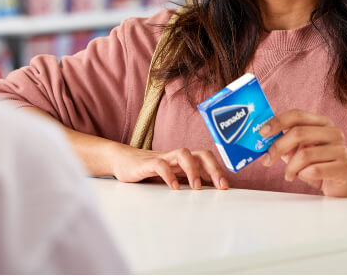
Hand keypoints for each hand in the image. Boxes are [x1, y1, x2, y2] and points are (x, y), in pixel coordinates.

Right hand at [110, 146, 228, 190]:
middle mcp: (175, 157)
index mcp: (183, 161)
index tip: (226, 187)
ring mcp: (162, 157)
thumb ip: (184, 180)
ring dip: (193, 170)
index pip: (206, 159)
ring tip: (196, 187)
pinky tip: (174, 188)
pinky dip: (169, 175)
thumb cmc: (147, 170)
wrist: (121, 160)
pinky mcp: (147, 163)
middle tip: (220, 186)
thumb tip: (205, 193)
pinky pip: (160, 164)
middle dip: (213, 169)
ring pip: (183, 154)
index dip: (218, 170)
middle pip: (201, 154)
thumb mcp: (170, 176)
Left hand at [259, 109, 346, 198]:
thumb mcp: (298, 151)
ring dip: (290, 168)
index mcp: (322, 123)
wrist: (341, 188)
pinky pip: (314, 170)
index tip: (262, 133)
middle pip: (298, 133)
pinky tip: (304, 177)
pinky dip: (303, 175)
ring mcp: (341, 149)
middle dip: (278, 147)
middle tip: (267, 160)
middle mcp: (334, 132)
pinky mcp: (344, 167)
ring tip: (289, 175)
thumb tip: (262, 138)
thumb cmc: (317, 166)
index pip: (297, 115)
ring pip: (304, 154)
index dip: (277, 122)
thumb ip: (285, 142)